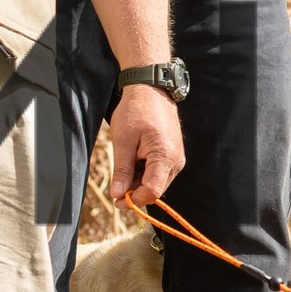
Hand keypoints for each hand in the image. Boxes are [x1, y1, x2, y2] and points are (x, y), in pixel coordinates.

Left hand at [107, 85, 184, 206]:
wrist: (151, 91)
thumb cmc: (136, 111)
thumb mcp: (123, 141)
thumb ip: (122, 170)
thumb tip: (117, 194)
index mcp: (165, 156)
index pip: (152, 191)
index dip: (134, 200)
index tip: (116, 200)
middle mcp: (175, 161)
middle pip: (155, 190)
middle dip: (135, 193)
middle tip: (114, 189)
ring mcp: (176, 158)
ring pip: (156, 183)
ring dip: (138, 184)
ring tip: (123, 170)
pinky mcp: (172, 156)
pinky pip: (158, 173)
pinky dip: (144, 174)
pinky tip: (132, 164)